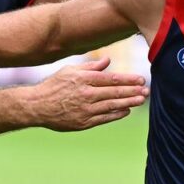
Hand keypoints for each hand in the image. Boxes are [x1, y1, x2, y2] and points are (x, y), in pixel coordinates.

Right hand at [26, 57, 148, 130]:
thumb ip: (90, 66)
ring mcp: (85, 110)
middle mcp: (86, 94)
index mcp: (84, 79)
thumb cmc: (54, 85)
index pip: (112, 79)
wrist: (37, 106)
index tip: (141, 79)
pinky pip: (104, 118)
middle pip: (115, 93)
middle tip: (146, 90)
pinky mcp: (83, 123)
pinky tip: (126, 111)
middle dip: (133, 91)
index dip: (128, 79)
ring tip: (141, 100)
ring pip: (112, 106)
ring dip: (129, 103)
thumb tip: (108, 60)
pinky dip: (116, 115)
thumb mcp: (70, 70)